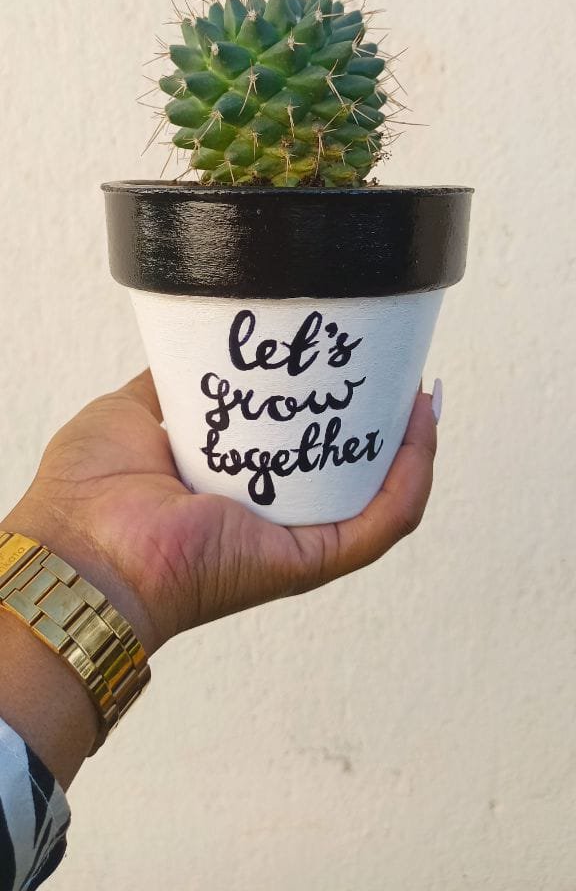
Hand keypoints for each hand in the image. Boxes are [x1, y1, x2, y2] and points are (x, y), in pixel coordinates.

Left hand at [5, 371, 437, 656]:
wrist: (77, 549)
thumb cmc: (87, 492)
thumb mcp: (131, 410)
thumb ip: (172, 383)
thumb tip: (198, 347)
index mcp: (233, 484)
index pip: (300, 449)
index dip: (333, 409)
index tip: (354, 362)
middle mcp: (269, 515)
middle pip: (349, 471)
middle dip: (384, 423)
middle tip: (401, 370)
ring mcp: (292, 541)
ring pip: (379, 498)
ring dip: (413, 448)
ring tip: (424, 395)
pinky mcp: (306, 561)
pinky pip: (380, 524)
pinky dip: (411, 480)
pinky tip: (422, 429)